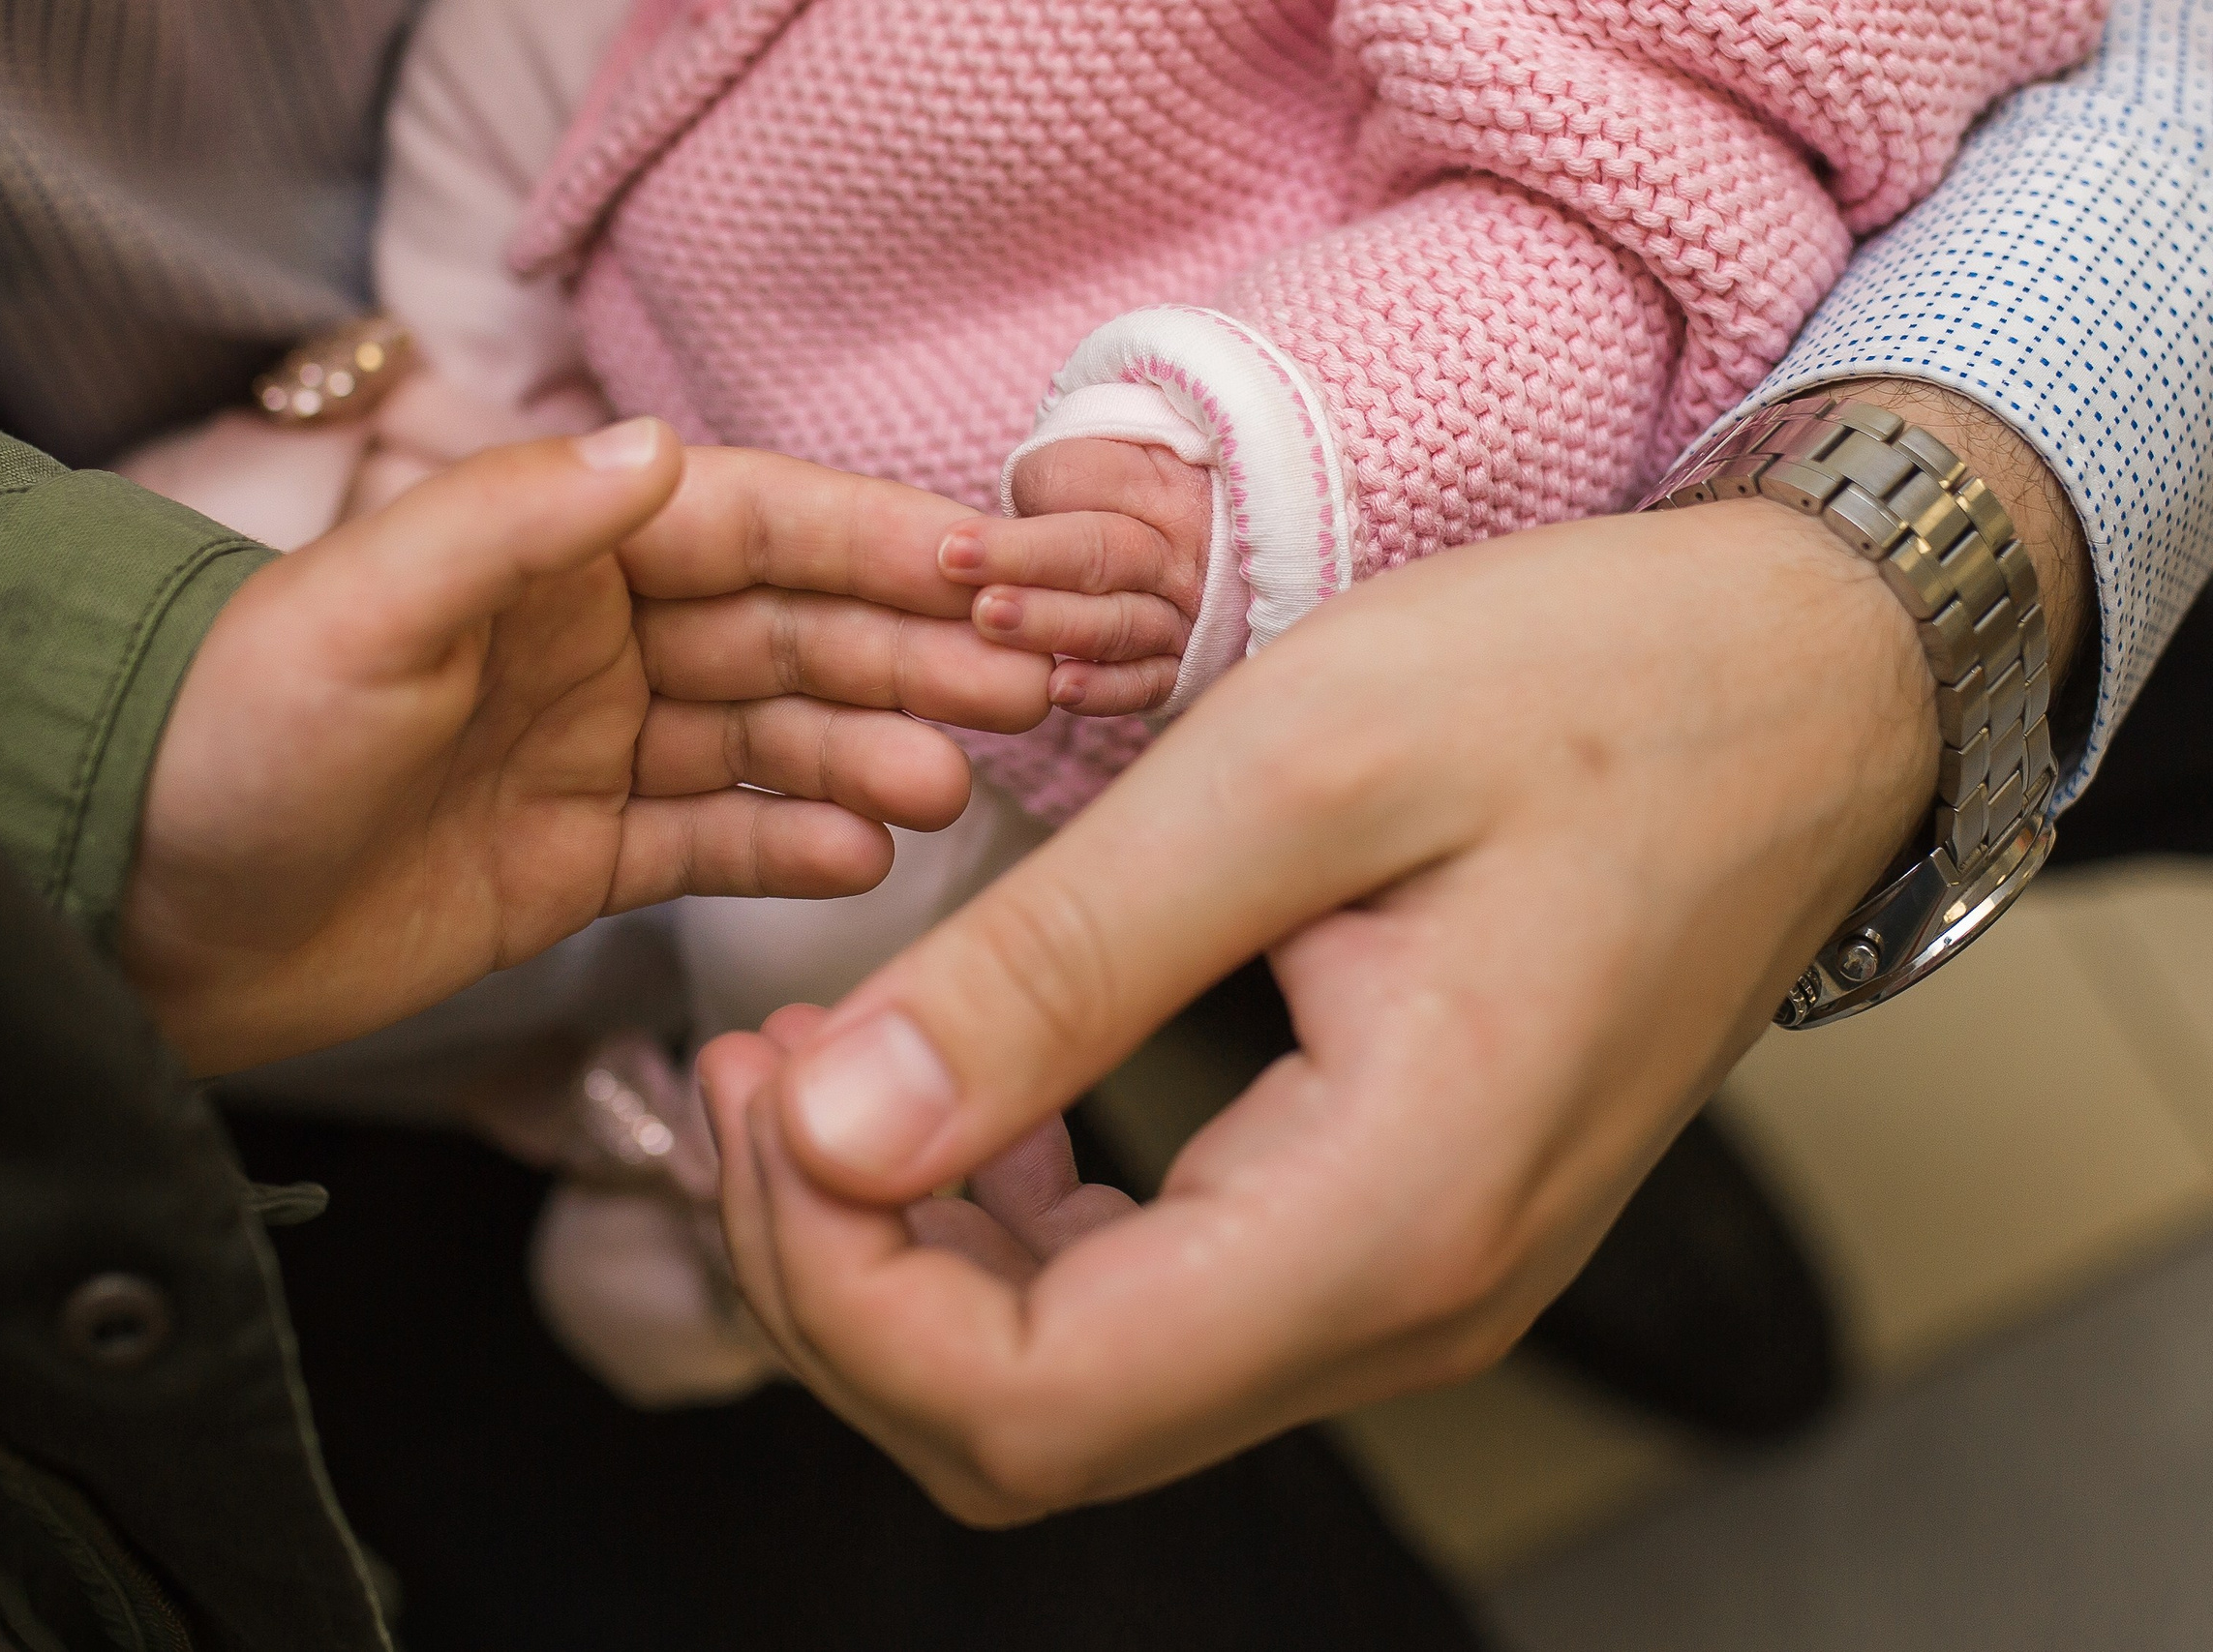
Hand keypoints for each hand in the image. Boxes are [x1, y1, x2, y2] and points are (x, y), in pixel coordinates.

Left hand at [123, 421, 1050, 1073]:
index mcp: (549, 557)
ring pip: (766, 740)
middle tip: (1021, 692)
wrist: (130, 909)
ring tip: (950, 786)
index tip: (982, 567)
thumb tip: (663, 447)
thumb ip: (516, 522)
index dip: (868, 542)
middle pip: (783, 635)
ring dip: (865, 754)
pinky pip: (710, 845)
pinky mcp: (576, 863)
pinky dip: (788, 848)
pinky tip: (866, 855)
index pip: (743, 528)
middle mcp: (590, 644)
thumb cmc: (230, 737)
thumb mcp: (363, 609)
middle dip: (904, 655)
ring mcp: (592, 755)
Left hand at [698, 385, 2089, 1522]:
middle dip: (837, 1280)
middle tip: (751, 1075)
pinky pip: (1149, 1309)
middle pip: (1027, 1428)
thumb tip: (830, 1123)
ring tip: (813, 1074)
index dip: (832, 1284)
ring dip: (908, 1260)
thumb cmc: (1589, 689)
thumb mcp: (1289, 774)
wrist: (1804, 688)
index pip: (1022, 1400)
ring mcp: (1404, 1284)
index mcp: (1387, 1214)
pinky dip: (1009, 1234)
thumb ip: (1054, 965)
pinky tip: (959, 1097)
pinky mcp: (1390, 1229)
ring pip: (1073, 1387)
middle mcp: (1402, 1304)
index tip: (758, 1089)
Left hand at [937, 437, 1212, 716]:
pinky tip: (1058, 690)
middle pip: (1104, 557)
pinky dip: (1106, 690)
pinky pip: (1147, 683)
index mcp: (1150, 487)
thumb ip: (1050, 488)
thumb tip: (993, 532)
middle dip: (1030, 566)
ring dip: (1056, 626)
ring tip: (991, 623)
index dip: (1021, 533)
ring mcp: (1176, 614)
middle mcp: (1170, 553)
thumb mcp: (1082, 469)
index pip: (1086, 493)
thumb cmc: (1101, 502)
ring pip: (1121, 622)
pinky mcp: (1173, 668)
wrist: (1173, 541)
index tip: (952, 547)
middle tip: (967, 582)